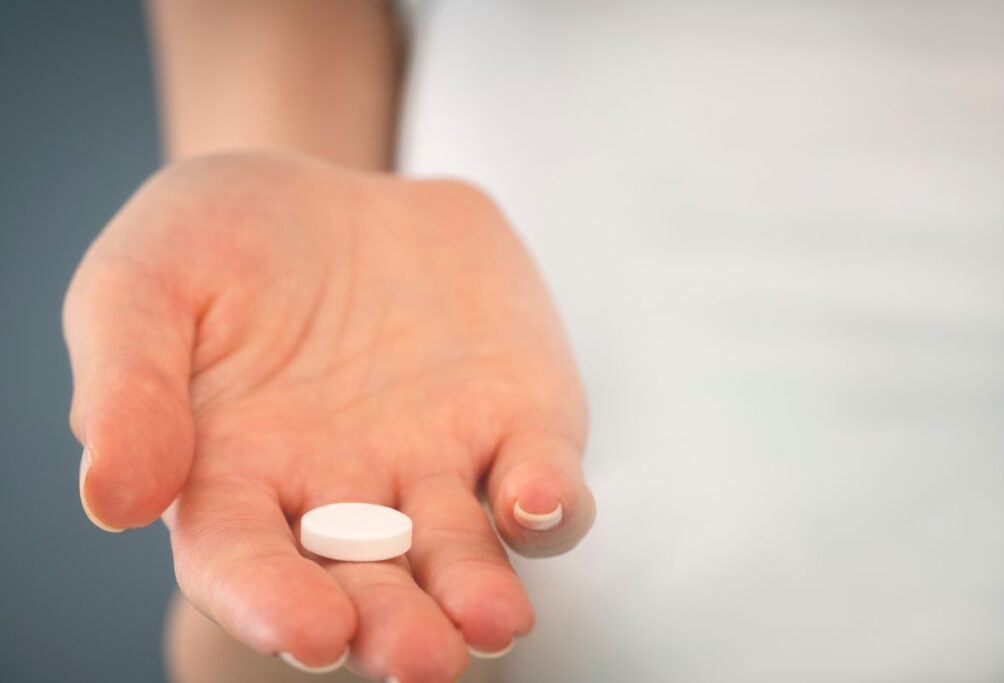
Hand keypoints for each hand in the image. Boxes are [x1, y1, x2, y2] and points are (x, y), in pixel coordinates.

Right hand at [63, 153, 594, 681]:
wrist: (323, 193)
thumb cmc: (215, 241)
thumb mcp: (142, 282)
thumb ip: (126, 386)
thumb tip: (113, 498)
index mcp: (240, 480)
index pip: (249, 564)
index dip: (274, 603)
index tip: (308, 630)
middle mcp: (346, 493)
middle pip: (371, 585)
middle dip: (397, 628)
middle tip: (422, 660)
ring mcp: (437, 460)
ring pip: (466, 554)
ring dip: (482, 594)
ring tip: (494, 622)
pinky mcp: (515, 414)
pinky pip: (540, 473)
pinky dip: (549, 499)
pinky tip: (538, 498)